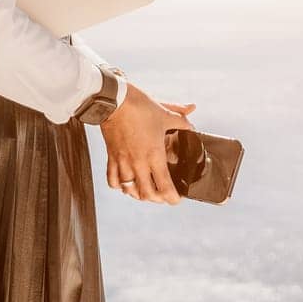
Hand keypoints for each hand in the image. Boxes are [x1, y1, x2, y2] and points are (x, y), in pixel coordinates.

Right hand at [101, 82, 197, 204]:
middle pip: (147, 194)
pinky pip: (113, 180)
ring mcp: (123, 162)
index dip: (172, 198)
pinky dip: (119, 186)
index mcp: (154, 155)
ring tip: (145, 193)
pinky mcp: (111, 157)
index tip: (177, 199)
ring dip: (138, 195)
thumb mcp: (164, 113)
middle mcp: (138, 163)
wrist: (114, 101)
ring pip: (129, 190)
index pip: (165, 187)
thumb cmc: (140, 107)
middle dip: (157, 200)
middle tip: (163, 196)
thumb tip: (191, 111)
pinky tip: (125, 184)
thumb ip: (180, 118)